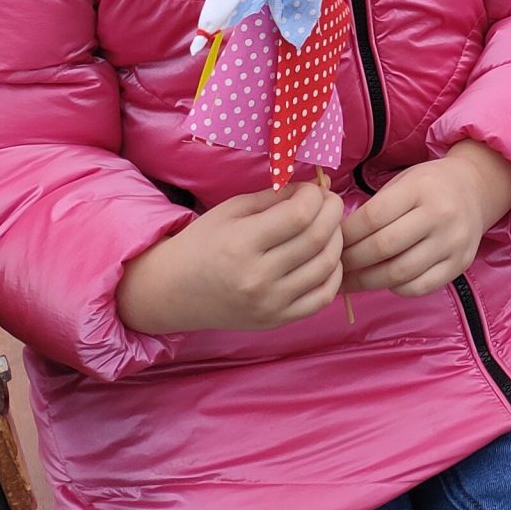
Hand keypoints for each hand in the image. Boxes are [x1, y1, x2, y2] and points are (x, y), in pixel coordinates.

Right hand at [116, 182, 344, 334]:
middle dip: (333, 211)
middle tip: (327, 202)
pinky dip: (334, 273)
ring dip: (337, 239)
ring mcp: (269, 304)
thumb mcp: (231, 210)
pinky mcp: (276, 321)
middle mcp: (257, 278)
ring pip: (326, 266)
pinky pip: (323, 297)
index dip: (314, 195)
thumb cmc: (202, 244)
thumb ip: (273, 198)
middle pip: (318, 238)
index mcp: (242, 244)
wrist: (173, 292)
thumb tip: (312, 190)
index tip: (310, 189)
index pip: (300, 214)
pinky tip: (325, 258)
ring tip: (327, 226)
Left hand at [340, 142, 510, 297]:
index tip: (331, 243)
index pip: (373, 217)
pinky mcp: (460, 264)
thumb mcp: (402, 182)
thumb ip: (375, 209)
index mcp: (420, 188)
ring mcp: (452, 242)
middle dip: (351, 261)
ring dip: (366, 282)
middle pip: (383, 248)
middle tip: (333, 268)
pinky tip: (382, 282)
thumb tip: (336, 242)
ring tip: (349, 282)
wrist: (476, 189)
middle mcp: (440, 215)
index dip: (346, 235)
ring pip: (399, 273)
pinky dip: (395, 289)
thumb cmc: (428, 186)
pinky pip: (419, 287)